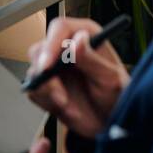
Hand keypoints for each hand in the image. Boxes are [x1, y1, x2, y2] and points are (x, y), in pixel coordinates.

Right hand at [25, 17, 130, 138]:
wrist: (111, 123)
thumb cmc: (118, 97)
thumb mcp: (110, 79)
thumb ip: (92, 60)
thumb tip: (78, 39)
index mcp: (85, 36)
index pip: (60, 28)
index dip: (51, 44)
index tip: (48, 65)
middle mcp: (67, 48)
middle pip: (41, 48)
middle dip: (44, 71)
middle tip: (56, 91)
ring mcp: (55, 67)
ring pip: (34, 69)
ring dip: (48, 89)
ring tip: (66, 103)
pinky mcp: (47, 85)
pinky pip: (34, 89)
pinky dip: (47, 101)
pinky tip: (66, 107)